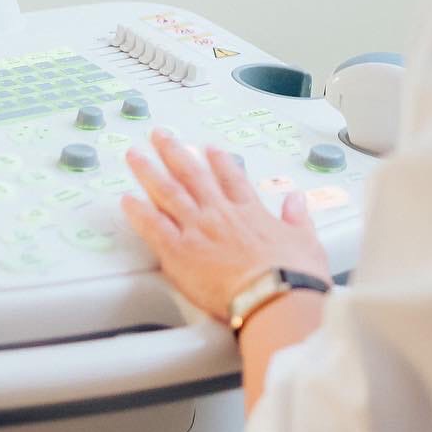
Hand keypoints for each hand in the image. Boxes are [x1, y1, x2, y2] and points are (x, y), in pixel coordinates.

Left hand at [121, 128, 331, 322]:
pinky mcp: (180, 251)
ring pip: (167, 192)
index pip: (231, 178)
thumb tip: (297, 200)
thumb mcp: (306, 241)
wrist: (273, 295)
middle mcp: (220, 213)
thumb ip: (298, 218)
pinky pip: (153, 226)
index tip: (208, 148)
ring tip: (135, 156)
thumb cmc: (292, 275)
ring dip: (149, 171)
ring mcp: (198, 229)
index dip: (219, 161)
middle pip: (192, 174)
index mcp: (249, 212)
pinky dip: (138, 212)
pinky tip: (126, 200)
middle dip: (174, 152)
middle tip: (160, 136)